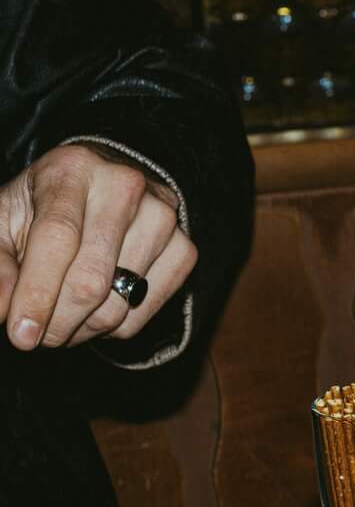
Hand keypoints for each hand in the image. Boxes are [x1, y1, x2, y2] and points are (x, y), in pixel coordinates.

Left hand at [0, 144, 194, 348]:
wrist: (99, 191)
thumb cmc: (41, 208)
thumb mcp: (3, 222)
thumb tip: (1, 310)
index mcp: (73, 170)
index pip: (58, 238)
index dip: (37, 292)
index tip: (20, 335)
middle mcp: (126, 187)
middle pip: (91, 280)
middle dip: (57, 323)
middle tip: (36, 337)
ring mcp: (163, 218)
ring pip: (118, 304)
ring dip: (82, 328)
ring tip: (62, 317)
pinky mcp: (185, 248)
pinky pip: (144, 312)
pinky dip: (113, 327)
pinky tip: (96, 308)